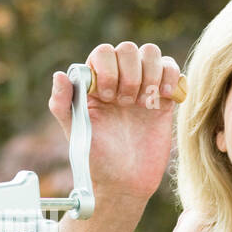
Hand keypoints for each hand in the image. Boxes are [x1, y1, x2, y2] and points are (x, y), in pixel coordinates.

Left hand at [48, 42, 180, 202]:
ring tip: (144, 104)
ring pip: (151, 53)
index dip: (108, 70)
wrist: (124, 183)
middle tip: (125, 104)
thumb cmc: (96, 160)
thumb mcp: (75, 133)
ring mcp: (142, 87)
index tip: (108, 98)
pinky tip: (163, 99)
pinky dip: (171, 76)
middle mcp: (118, 80)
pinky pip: (172, 69)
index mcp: (95, 84)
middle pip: (129, 49)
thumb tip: (58, 75)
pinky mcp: (164, 97)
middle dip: (129, 75)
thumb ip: (62, 104)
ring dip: (150, 74)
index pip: (103, 53)